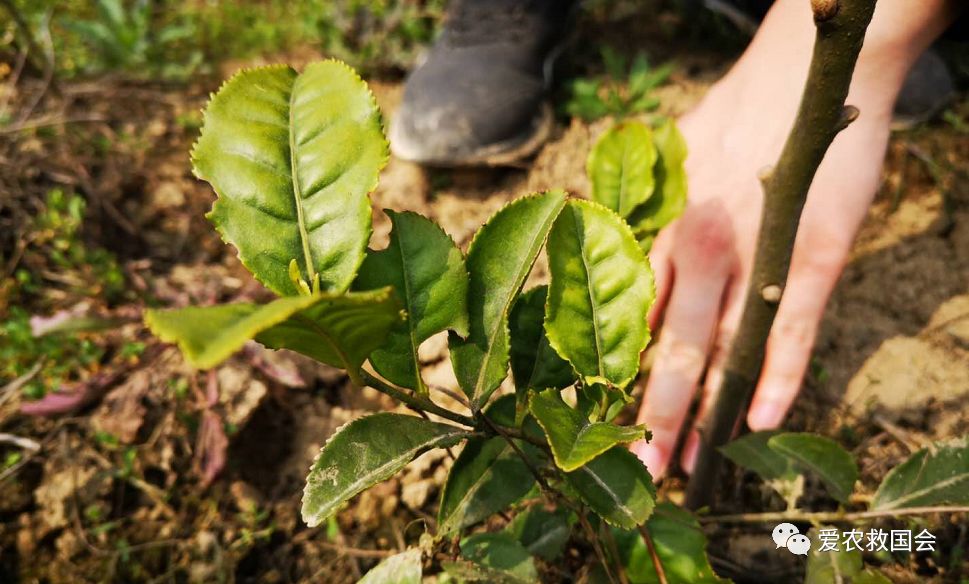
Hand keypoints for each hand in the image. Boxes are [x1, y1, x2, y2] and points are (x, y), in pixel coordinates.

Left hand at [629, 0, 954, 477]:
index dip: (621, 375)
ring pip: (723, 350)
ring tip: (687, 465)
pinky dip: (776, 380)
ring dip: (702, 413)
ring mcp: (755, 256)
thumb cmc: (734, 118)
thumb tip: (618, 250)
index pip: (635, 320)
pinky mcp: (809, 258)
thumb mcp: (670, 166)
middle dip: (652, 413)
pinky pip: (788, 331)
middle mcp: (700, 250)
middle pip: (671, 348)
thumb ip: (650, 217)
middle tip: (638, 468)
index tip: (604, 418)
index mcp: (665, 232)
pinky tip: (761, 422)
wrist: (806, 75)